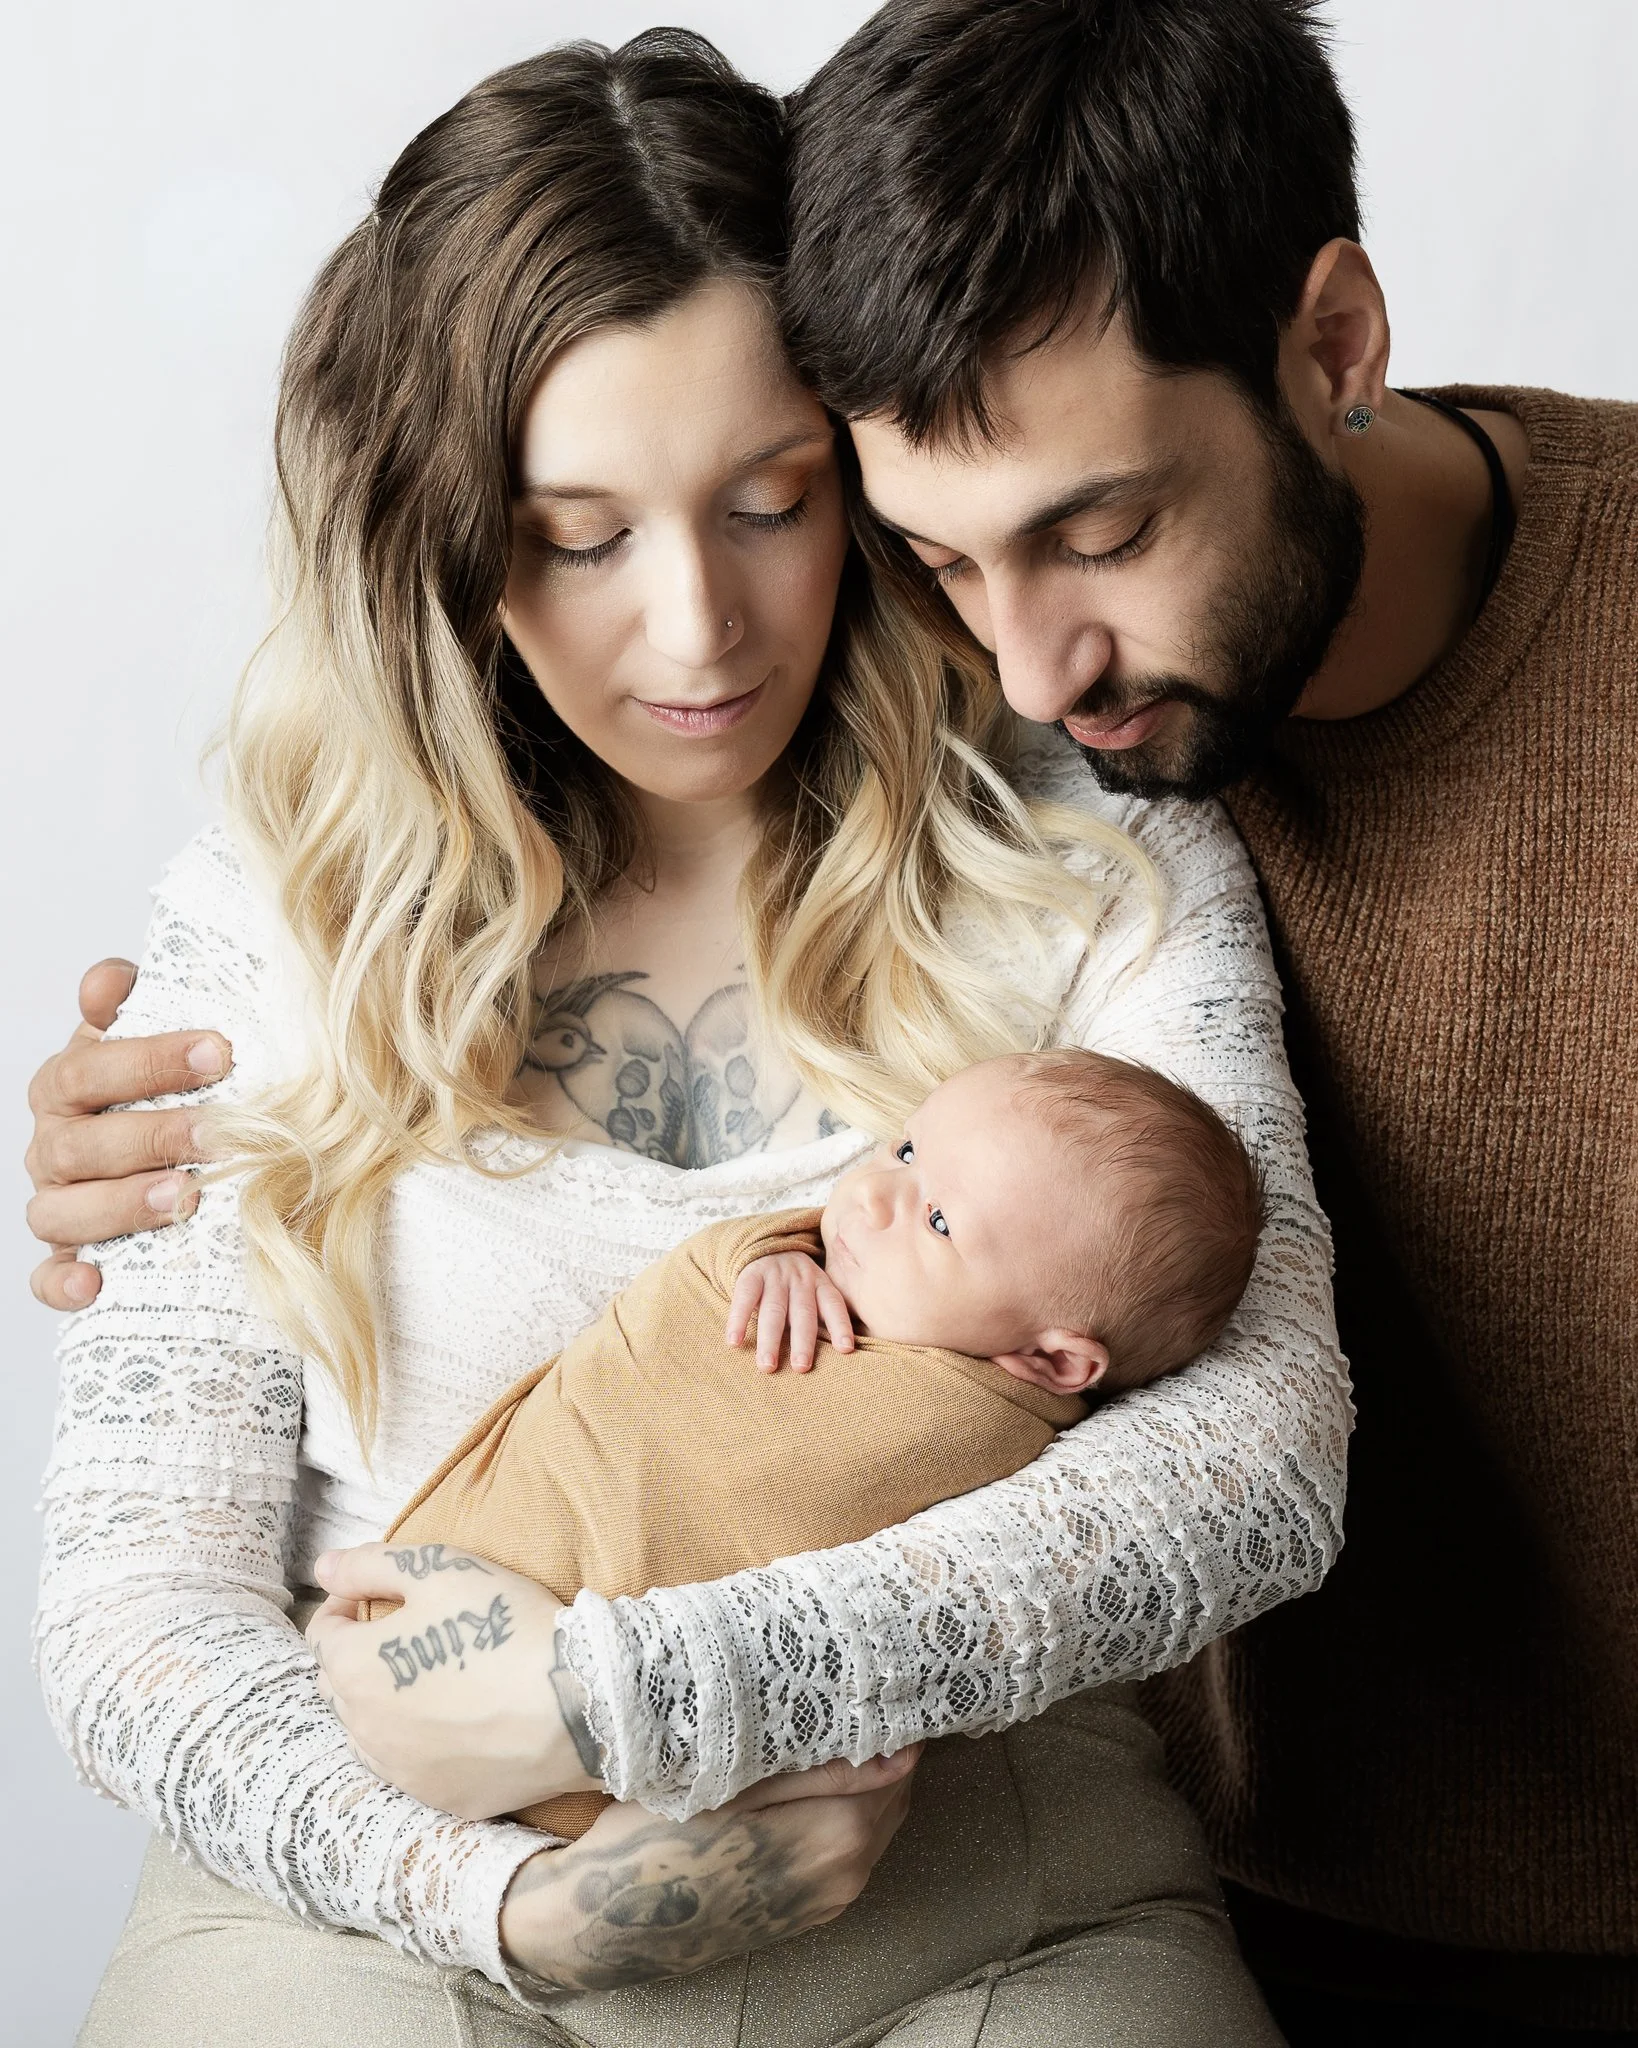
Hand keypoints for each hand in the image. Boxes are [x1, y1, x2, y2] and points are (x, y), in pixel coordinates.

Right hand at [26, 958, 230, 1308]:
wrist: (169, 1147)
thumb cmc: (164, 1088)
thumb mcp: (152, 1036)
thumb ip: (133, 1003)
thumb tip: (106, 982)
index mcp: (66, 1086)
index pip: (89, 1070)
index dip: (150, 1059)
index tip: (220, 1051)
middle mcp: (53, 1146)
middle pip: (79, 1145)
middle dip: (151, 1136)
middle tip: (217, 1134)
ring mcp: (58, 1203)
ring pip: (61, 1212)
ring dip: (121, 1206)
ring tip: (183, 1197)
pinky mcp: (69, 1257)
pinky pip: (49, 1276)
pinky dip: (62, 1282)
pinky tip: (93, 1282)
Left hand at [306, 1540, 601, 1818]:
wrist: (576, 1702)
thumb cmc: (501, 1625)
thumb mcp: (438, 1569)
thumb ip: (370, 1564)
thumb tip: (323, 1567)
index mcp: (354, 1669)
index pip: (322, 1634)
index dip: (345, 1604)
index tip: (380, 1591)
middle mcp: (364, 1729)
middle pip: (340, 1685)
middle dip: (359, 1654)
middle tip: (408, 1631)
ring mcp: (401, 1772)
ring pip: (370, 1732)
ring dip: (384, 1702)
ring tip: (431, 1677)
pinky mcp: (441, 1798)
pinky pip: (412, 1767)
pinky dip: (420, 1743)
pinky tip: (458, 1721)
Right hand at [499, 1745, 920, 1990]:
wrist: (609, 1918)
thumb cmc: (660, 1838)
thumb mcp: (734, 1788)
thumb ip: (818, 1771)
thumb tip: (899, 1752)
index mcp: (835, 1838)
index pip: (897, 1771)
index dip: (889, 1729)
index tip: (869, 1691)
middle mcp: (846, 1877)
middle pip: (892, 1799)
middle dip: (881, 1755)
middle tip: (849, 1704)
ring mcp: (829, 1902)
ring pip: (874, 1826)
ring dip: (863, 1786)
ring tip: (828, 1739)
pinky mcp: (809, 1912)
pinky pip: (852, 1854)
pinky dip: (846, 1816)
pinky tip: (810, 1787)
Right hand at [726, 1252, 854, 1372]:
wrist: (768, 1245)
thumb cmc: (796, 1285)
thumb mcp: (815, 1289)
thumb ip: (824, 1315)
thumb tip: (841, 1354)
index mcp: (820, 1284)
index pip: (834, 1305)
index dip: (841, 1325)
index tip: (845, 1349)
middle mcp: (800, 1280)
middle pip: (803, 1313)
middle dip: (803, 1342)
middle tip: (801, 1368)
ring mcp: (775, 1276)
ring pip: (774, 1310)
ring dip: (770, 1339)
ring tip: (767, 1365)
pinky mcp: (751, 1274)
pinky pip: (745, 1298)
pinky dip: (738, 1320)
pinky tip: (734, 1341)